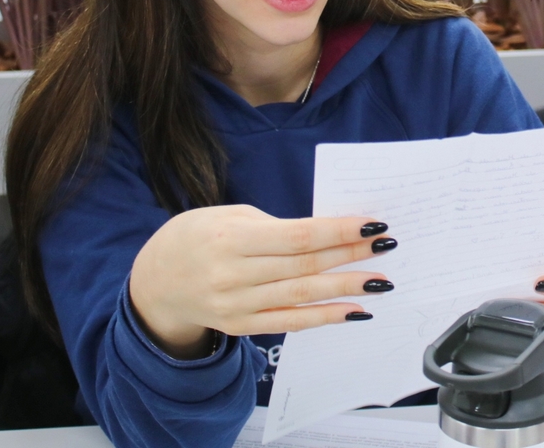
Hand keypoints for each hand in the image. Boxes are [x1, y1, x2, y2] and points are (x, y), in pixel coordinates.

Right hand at [129, 205, 395, 357]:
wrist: (156, 280)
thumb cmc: (200, 235)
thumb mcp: (231, 217)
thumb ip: (277, 227)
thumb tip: (329, 233)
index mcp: (230, 239)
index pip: (298, 236)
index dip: (339, 231)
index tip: (373, 224)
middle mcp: (233, 275)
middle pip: (305, 265)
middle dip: (351, 256)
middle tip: (386, 247)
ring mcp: (236, 305)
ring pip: (302, 295)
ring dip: (346, 288)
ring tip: (380, 280)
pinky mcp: (240, 326)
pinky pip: (290, 322)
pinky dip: (324, 317)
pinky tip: (354, 311)